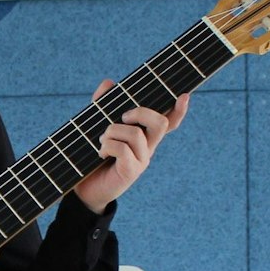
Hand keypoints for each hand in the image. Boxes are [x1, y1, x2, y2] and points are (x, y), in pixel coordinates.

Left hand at [73, 80, 187, 213]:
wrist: (85, 188)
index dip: (179, 110)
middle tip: (123, 116)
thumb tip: (109, 82)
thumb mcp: (97, 126)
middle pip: (160, 123)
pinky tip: (101, 153)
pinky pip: (123, 150)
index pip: (168, 122)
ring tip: (102, 140)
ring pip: (136, 134)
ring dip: (112, 131)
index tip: (184, 96)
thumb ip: (102, 105)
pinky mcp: (131, 172)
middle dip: (141, 112)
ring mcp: (142, 160)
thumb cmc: (93, 156)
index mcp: (145, 135)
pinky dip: (107, 146)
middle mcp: (148, 147)